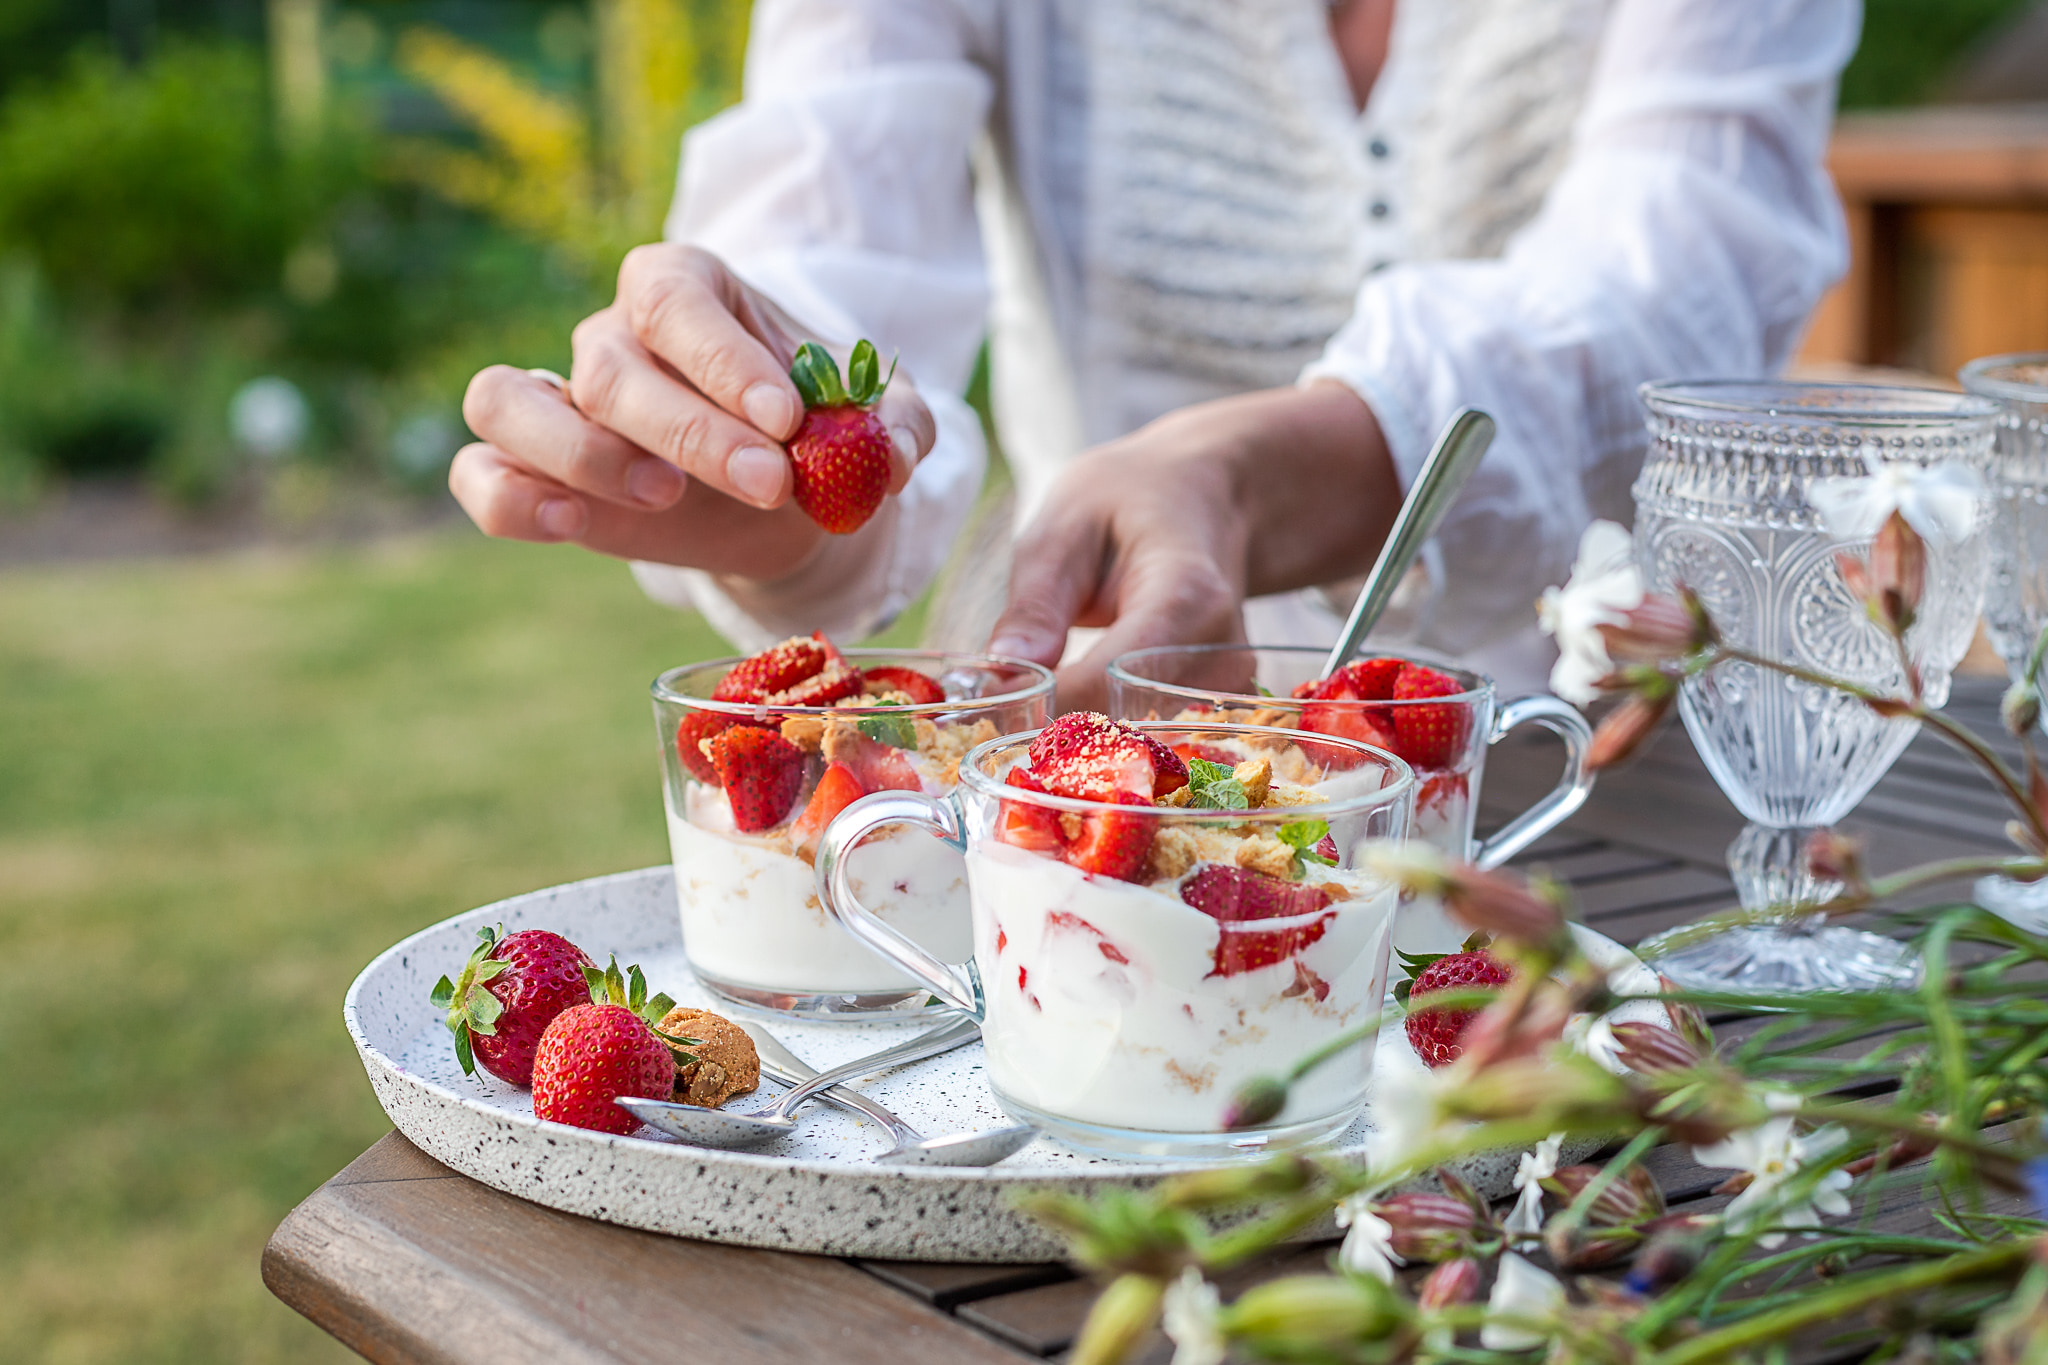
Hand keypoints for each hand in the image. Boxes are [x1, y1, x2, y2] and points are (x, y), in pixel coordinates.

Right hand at [450, 243, 936, 577]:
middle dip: (692, 432)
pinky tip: (571, 522)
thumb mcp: (877, 421)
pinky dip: (508, 497)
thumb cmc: (813, 432)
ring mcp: (556, 400)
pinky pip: (477, 474)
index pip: (679, 300)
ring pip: (505, 399)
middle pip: (612, 366)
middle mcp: (610, 334)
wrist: (776, 494)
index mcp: (687, 288)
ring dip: (583, 454)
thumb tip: (892, 461)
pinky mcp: (528, 471)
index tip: (785, 419)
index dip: (724, 358)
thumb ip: (896, 429)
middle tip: (769, 483)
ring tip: (666, 497)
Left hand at [988, 381, 1399, 711]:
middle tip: (999, 724)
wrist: (1203, 499)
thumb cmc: (1129, 502)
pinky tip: (1077, 712)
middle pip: (1129, 728)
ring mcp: (1229, 686)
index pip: (1110, 683)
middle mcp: (1220, 654)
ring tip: (1038, 708)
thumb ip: (1036, 602)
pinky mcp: (1221, 707)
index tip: (987, 714)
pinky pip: (1156, 742)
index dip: (1044, 710)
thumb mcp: (1065, 527)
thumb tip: (1002, 679)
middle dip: (1058, 737)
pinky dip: (1108, 740)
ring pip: (1141, 746)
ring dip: (1080, 745)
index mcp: (1185, 598)